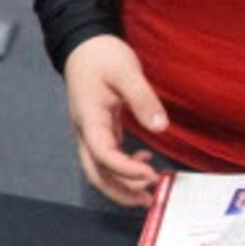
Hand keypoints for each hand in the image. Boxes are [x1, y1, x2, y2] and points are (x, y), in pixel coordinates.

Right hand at [63, 34, 167, 206]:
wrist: (84, 46)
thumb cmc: (101, 56)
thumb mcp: (126, 72)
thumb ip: (143, 99)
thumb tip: (160, 127)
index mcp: (89, 118)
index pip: (103, 155)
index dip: (125, 170)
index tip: (150, 174)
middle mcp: (85, 131)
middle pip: (95, 173)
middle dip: (120, 191)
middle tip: (148, 199)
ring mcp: (89, 132)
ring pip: (99, 170)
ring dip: (121, 185)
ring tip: (148, 192)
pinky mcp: (98, 130)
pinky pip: (106, 158)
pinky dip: (122, 169)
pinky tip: (143, 163)